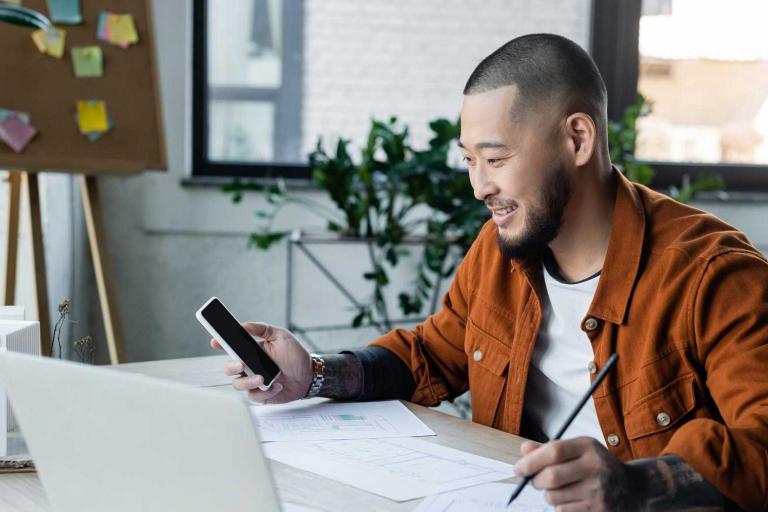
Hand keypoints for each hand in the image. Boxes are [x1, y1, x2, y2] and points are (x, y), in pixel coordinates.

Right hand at [210, 322, 311, 404]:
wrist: (309, 375)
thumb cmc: (294, 354)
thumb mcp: (281, 336)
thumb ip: (263, 329)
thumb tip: (245, 324)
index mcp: (251, 350)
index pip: (231, 347)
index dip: (220, 343)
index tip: (215, 341)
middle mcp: (249, 366)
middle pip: (229, 368)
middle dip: (231, 367)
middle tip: (241, 364)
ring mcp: (253, 381)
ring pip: (238, 384)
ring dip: (248, 382)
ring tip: (263, 378)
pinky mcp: (260, 395)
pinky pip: (254, 396)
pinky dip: (265, 392)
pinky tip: (277, 386)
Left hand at [514, 437, 637, 510]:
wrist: (634, 488)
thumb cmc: (596, 466)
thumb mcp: (578, 450)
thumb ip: (550, 449)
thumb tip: (524, 450)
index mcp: (588, 446)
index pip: (554, 451)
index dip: (531, 461)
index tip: (518, 468)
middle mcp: (596, 467)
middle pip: (551, 476)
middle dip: (535, 481)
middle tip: (532, 481)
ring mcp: (599, 491)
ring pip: (554, 497)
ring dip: (548, 495)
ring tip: (557, 490)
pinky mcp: (599, 510)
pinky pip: (563, 511)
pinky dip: (560, 507)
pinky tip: (571, 500)